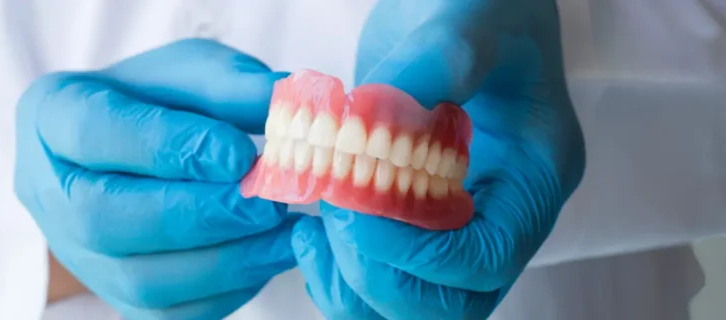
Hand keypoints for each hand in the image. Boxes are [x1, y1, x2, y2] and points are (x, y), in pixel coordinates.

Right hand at [14, 39, 297, 318]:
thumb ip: (230, 85)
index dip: (166, 146)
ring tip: (284, 234)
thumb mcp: (190, 72)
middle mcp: (49, 192)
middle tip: (266, 204)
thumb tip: (284, 104)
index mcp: (52, 115)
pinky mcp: (115, 296)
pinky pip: (167, 314)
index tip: (238, 153)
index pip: (95, 133)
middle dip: (196, 216)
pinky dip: (226, 290)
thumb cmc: (156, 101)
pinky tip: (266, 257)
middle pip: (103, 219)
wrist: (136, 149)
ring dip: (224, 261)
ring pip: (138, 280)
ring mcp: (77, 254)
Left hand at [291, 1, 586, 318]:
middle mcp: (500, 214)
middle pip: (449, 302)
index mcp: (534, 176)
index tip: (357, 208)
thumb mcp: (470, 19)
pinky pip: (381, 282)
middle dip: (379, 272)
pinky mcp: (414, 223)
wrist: (463, 8)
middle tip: (332, 212)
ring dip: (352, 281)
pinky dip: (338, 273)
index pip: (486, 258)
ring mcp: (456, 224)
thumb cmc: (483, 6)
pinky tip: (311, 230)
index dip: (416, 252)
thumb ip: (437, 61)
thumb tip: (376, 115)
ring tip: (318, 224)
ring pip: (411, 304)